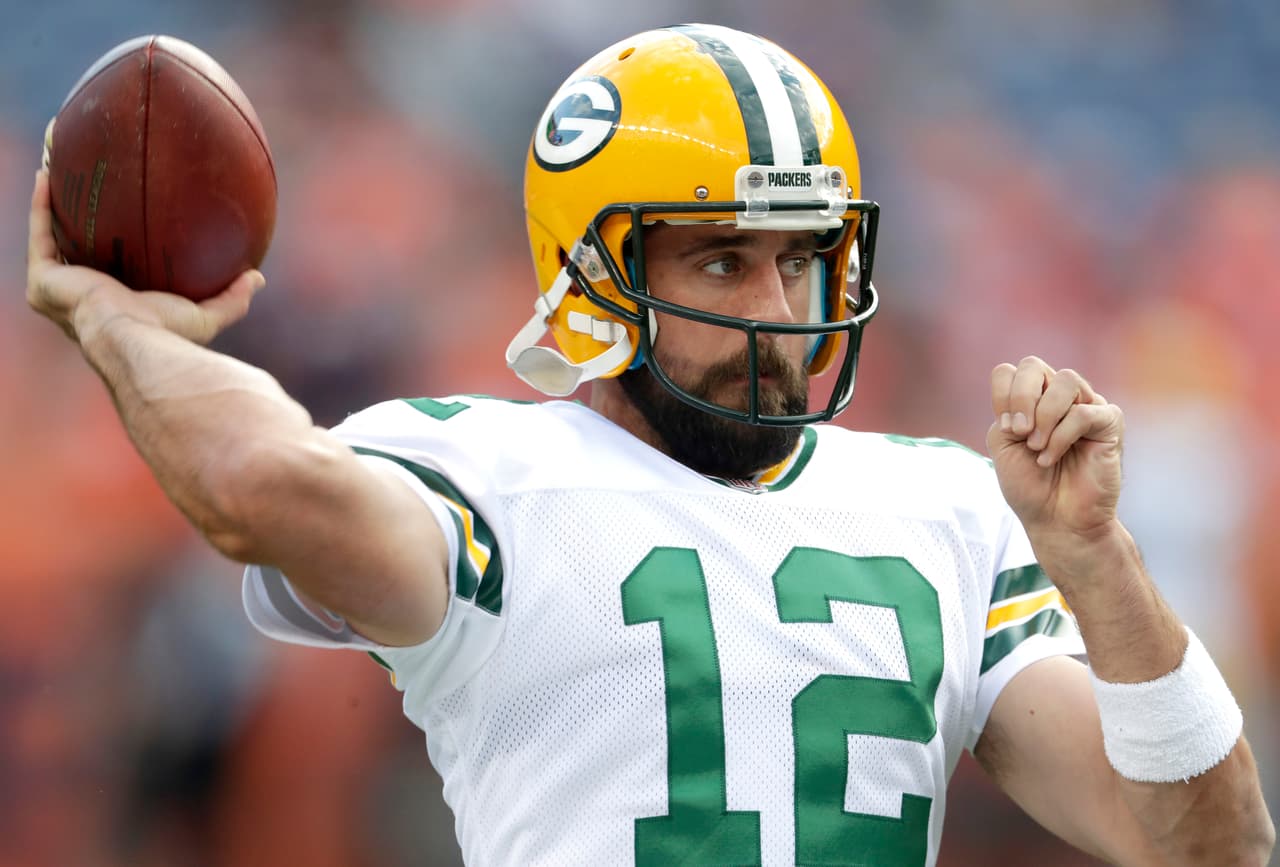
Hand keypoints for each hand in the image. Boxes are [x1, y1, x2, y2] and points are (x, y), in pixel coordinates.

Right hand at [26, 168, 263, 347]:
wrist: (133, 342)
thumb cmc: (167, 335)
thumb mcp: (205, 316)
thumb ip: (231, 298)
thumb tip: (258, 277)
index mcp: (112, 304)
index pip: (109, 270)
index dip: (111, 245)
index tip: (121, 216)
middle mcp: (79, 298)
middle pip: (74, 249)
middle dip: (76, 219)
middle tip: (87, 186)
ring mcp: (58, 290)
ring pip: (50, 236)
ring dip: (51, 203)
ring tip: (58, 167)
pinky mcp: (44, 279)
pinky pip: (40, 232)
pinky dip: (41, 203)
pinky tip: (47, 172)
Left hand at [987, 356, 1125, 560]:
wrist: (1056, 521)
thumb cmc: (1030, 485)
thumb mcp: (1003, 444)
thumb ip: (1008, 412)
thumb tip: (1030, 398)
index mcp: (1031, 400)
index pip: (1011, 371)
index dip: (1003, 395)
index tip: (1007, 429)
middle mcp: (1059, 398)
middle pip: (1033, 366)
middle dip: (1020, 398)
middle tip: (1020, 432)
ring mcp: (1087, 406)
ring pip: (1065, 381)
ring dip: (1044, 416)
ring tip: (1037, 447)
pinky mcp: (1109, 423)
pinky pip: (1083, 413)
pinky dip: (1060, 436)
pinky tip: (1051, 458)